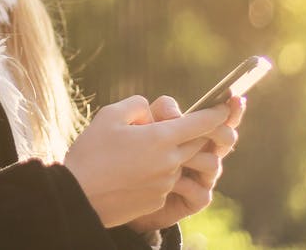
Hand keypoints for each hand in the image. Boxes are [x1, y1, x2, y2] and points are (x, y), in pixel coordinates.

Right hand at [63, 95, 229, 227]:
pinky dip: (157, 173)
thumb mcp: (108, 116)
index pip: (201, 123)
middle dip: (197, 133)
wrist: (78, 196)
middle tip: (188, 124)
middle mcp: (170, 162)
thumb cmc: (90, 153)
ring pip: (179, 163)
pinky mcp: (158, 200)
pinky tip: (132, 172)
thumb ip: (137, 106)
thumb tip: (151, 112)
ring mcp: (165, 184)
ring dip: (172, 154)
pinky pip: (166, 182)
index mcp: (160, 138)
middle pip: (197, 143)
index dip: (217, 113)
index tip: (226, 106)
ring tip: (143, 151)